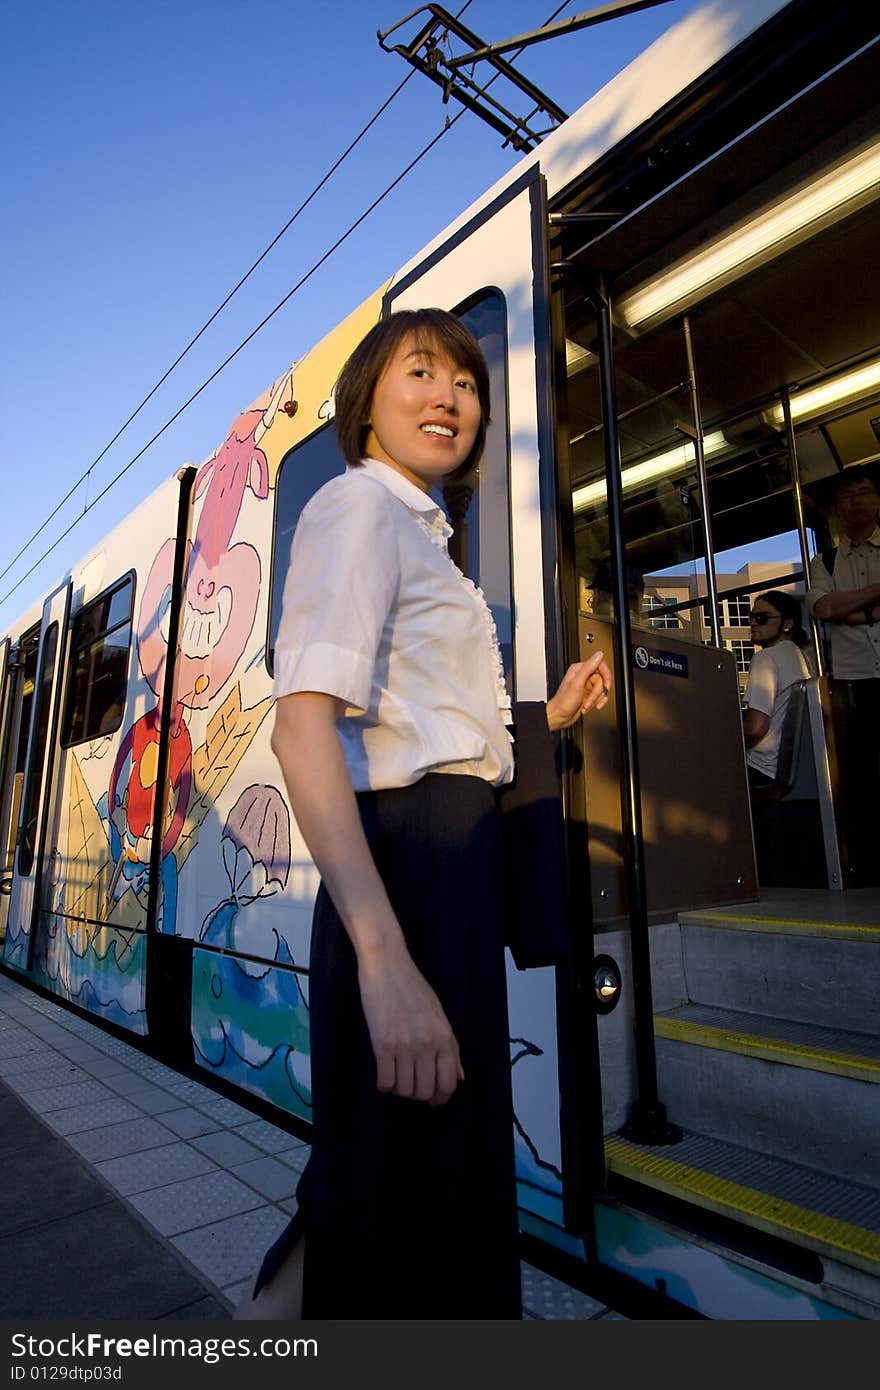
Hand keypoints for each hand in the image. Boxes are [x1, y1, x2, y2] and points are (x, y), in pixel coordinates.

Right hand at [358, 942, 464, 1105]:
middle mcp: (428, 1044)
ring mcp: (405, 1046)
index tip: (432, 1098)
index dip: (440, 1097)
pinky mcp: (383, 1044)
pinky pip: (385, 1081)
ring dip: (400, 1089)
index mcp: (445, 1037)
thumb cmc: (413, 987)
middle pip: (426, 1091)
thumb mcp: (439, 1015)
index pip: (448, 1083)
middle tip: (410, 1086)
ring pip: (405, 1090)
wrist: (387, 967)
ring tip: (396, 1076)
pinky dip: (384, 1084)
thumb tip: (459, 1077)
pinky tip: (383, 1073)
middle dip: (417, 1095)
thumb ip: (450, 1047)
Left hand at [546, 651, 611, 731]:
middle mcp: (583, 675)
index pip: (600, 665)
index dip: (606, 675)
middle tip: (589, 698)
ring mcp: (586, 685)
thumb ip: (588, 668)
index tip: (606, 684)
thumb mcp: (577, 683)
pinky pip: (600, 696)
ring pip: (602, 689)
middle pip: (602, 680)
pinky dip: (596, 702)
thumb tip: (598, 655)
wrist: (560, 716)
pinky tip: (588, 706)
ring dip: (595, 699)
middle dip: (597, 693)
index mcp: (580, 669)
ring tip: (586, 704)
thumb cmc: (563, 702)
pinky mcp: (588, 693)